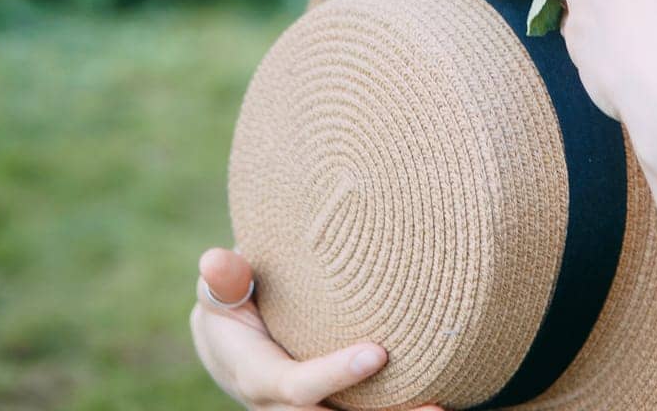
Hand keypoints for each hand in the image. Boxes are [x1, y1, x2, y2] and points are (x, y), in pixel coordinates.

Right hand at [190, 246, 445, 410]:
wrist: (229, 342)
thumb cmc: (229, 302)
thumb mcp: (219, 290)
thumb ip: (224, 280)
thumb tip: (214, 260)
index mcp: (258, 377)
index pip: (298, 386)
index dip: (335, 374)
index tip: (379, 352)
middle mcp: (284, 407)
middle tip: (432, 404)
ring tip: (442, 408)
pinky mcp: (328, 407)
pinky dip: (391, 408)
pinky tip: (438, 400)